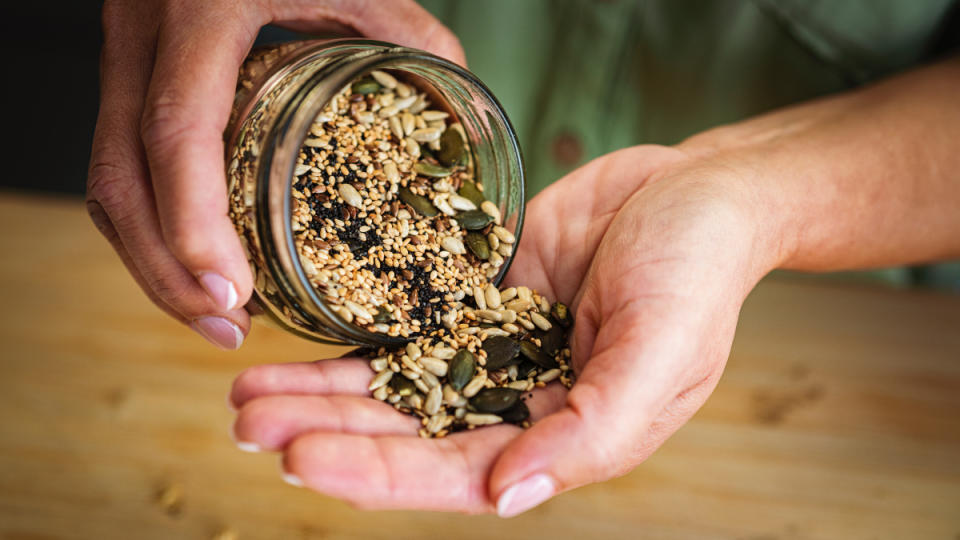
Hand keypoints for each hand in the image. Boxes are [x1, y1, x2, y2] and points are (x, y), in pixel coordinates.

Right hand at [86, 0, 464, 348]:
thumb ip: (414, 42)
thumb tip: (458, 122)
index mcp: (204, 9)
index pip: (176, 128)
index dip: (191, 222)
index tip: (231, 292)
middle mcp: (144, 35)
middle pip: (119, 176)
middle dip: (164, 268)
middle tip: (225, 325)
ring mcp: (124, 55)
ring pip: (106, 179)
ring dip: (149, 260)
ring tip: (212, 314)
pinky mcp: (128, 74)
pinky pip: (117, 163)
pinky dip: (152, 224)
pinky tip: (195, 261)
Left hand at [229, 144, 777, 513]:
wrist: (695, 189)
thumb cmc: (697, 273)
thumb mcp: (660, 354)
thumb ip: (591, 432)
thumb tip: (510, 496)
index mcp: (561, 436)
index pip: (456, 474)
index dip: (378, 474)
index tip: (303, 458)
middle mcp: (515, 401)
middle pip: (405, 433)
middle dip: (327, 432)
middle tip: (249, 424)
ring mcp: (489, 348)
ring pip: (392, 383)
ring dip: (321, 391)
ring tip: (247, 392)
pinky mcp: (473, 297)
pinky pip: (404, 321)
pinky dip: (352, 334)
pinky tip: (297, 342)